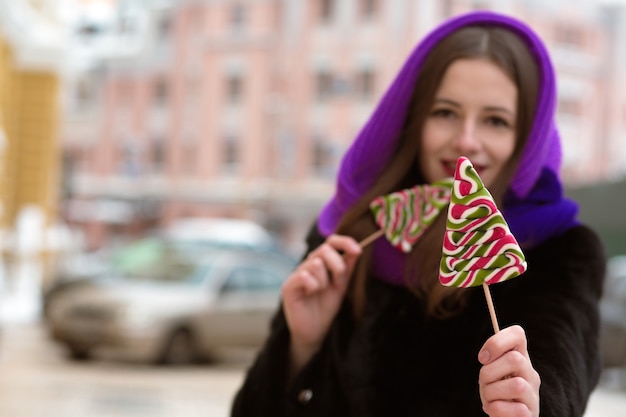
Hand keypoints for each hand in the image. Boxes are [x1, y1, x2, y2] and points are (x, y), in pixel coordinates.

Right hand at [282, 234, 361, 375]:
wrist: (315, 331)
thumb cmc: (326, 307)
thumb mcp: (342, 285)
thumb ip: (347, 267)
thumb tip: (357, 249)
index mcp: (321, 262)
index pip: (330, 241)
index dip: (344, 242)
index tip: (358, 251)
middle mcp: (308, 264)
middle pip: (324, 249)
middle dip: (337, 266)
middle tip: (338, 283)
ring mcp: (297, 273)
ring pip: (316, 263)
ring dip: (324, 281)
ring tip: (320, 292)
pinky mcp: (288, 286)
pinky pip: (305, 276)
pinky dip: (313, 286)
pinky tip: (310, 295)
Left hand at [478, 325, 540, 416]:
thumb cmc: (495, 394)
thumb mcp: (490, 374)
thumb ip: (491, 362)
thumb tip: (486, 356)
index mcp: (520, 358)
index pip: (518, 334)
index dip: (497, 342)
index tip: (482, 358)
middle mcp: (530, 374)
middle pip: (515, 359)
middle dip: (490, 371)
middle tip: (483, 382)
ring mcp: (533, 395)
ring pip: (518, 385)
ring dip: (493, 392)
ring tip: (488, 398)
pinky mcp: (531, 414)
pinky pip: (518, 410)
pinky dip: (498, 409)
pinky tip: (492, 409)